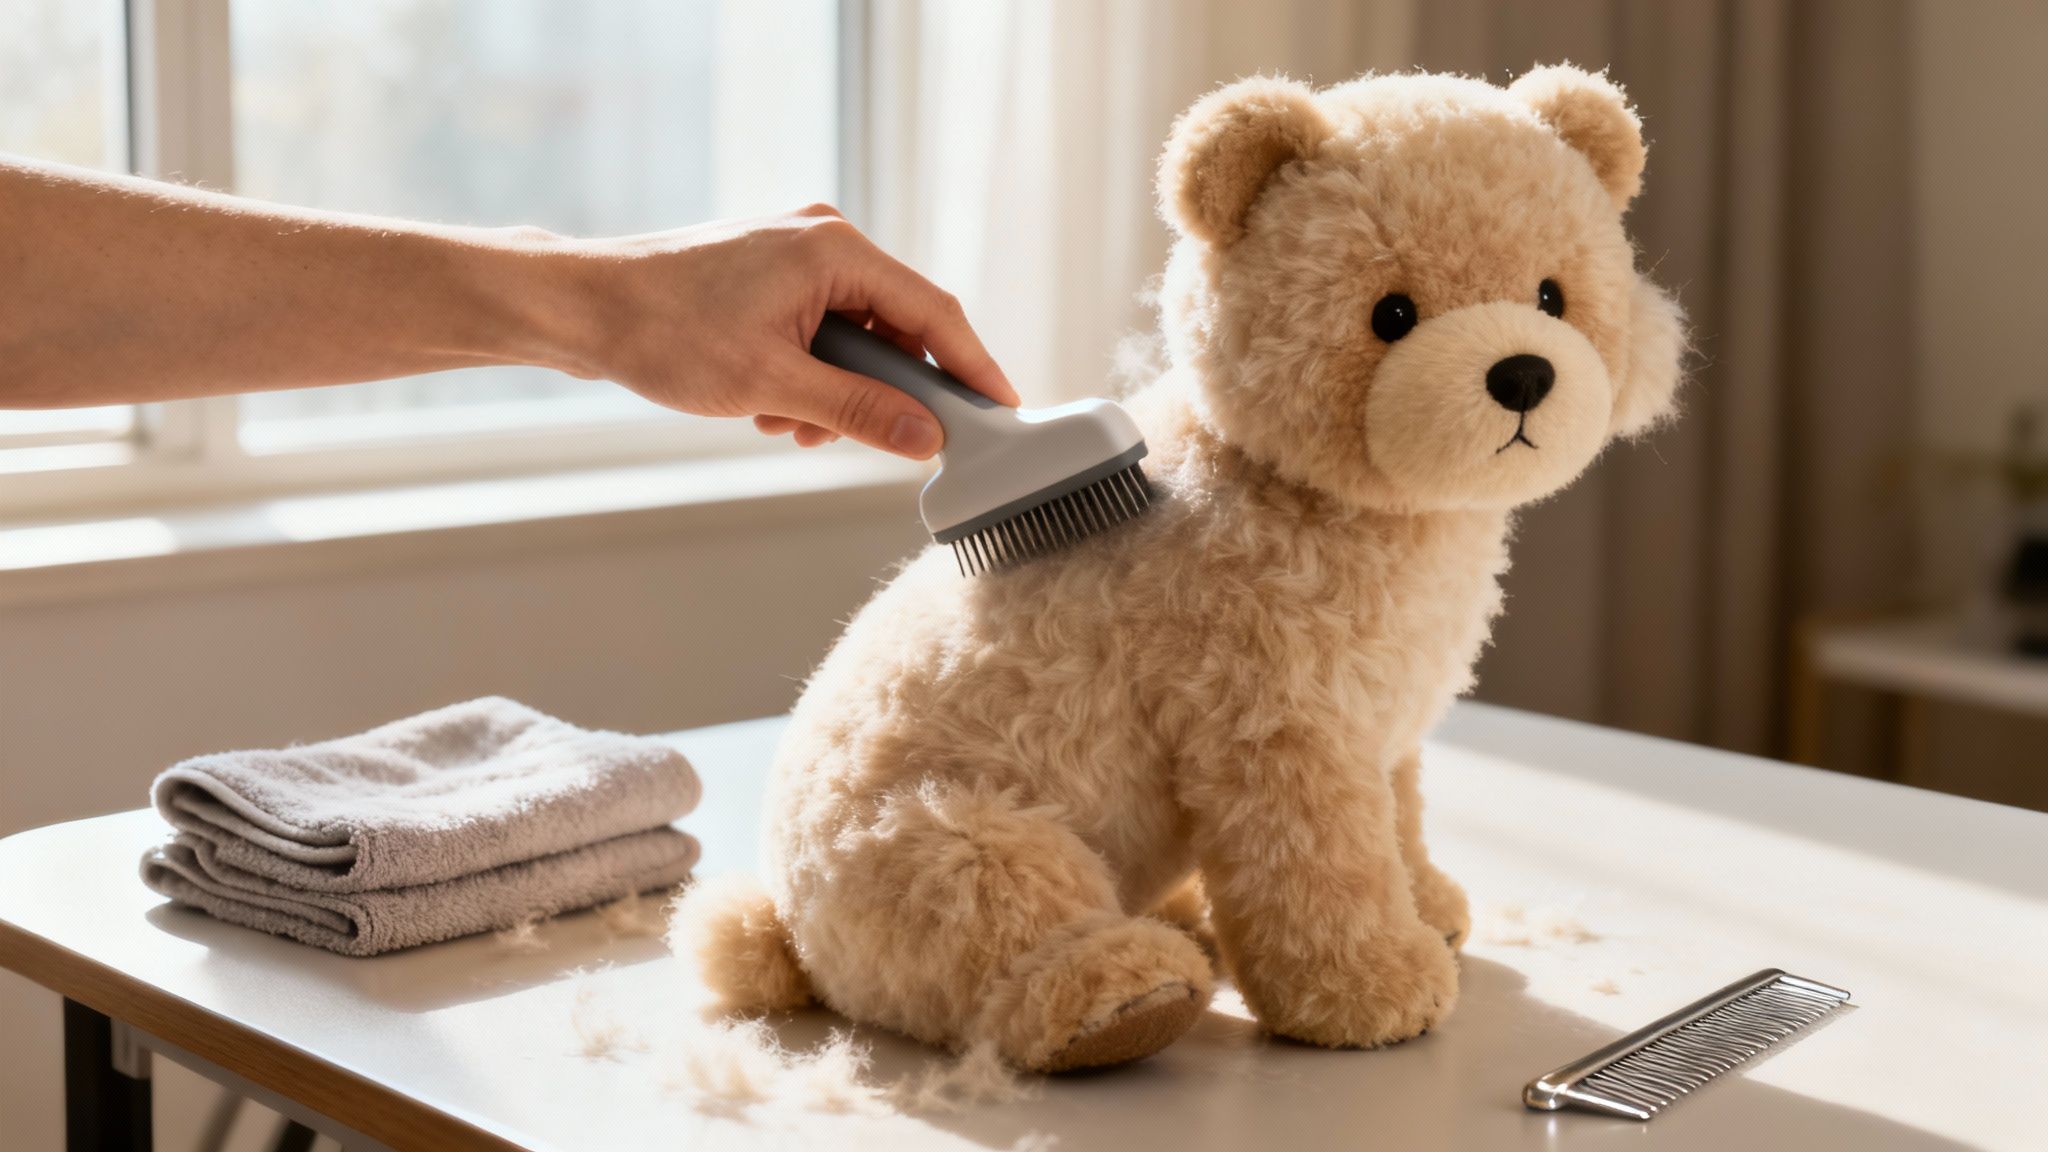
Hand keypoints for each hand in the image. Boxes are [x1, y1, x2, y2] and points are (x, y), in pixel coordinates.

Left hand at [550, 204, 1017, 458]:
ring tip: (793, 427)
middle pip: (897, 326)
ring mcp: (795, 254)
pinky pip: (821, 331)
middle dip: (885, 392)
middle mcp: (824, 240)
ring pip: (856, 337)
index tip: (1002, 412)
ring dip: (839, 393)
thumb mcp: (772, 386)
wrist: (582, 307)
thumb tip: (926, 438)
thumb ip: (859, 412)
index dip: (973, 367)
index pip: (934, 313)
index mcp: (835, 250)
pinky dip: (810, 376)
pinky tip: (773, 408)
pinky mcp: (771, 275)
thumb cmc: (665, 333)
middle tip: (880, 443)